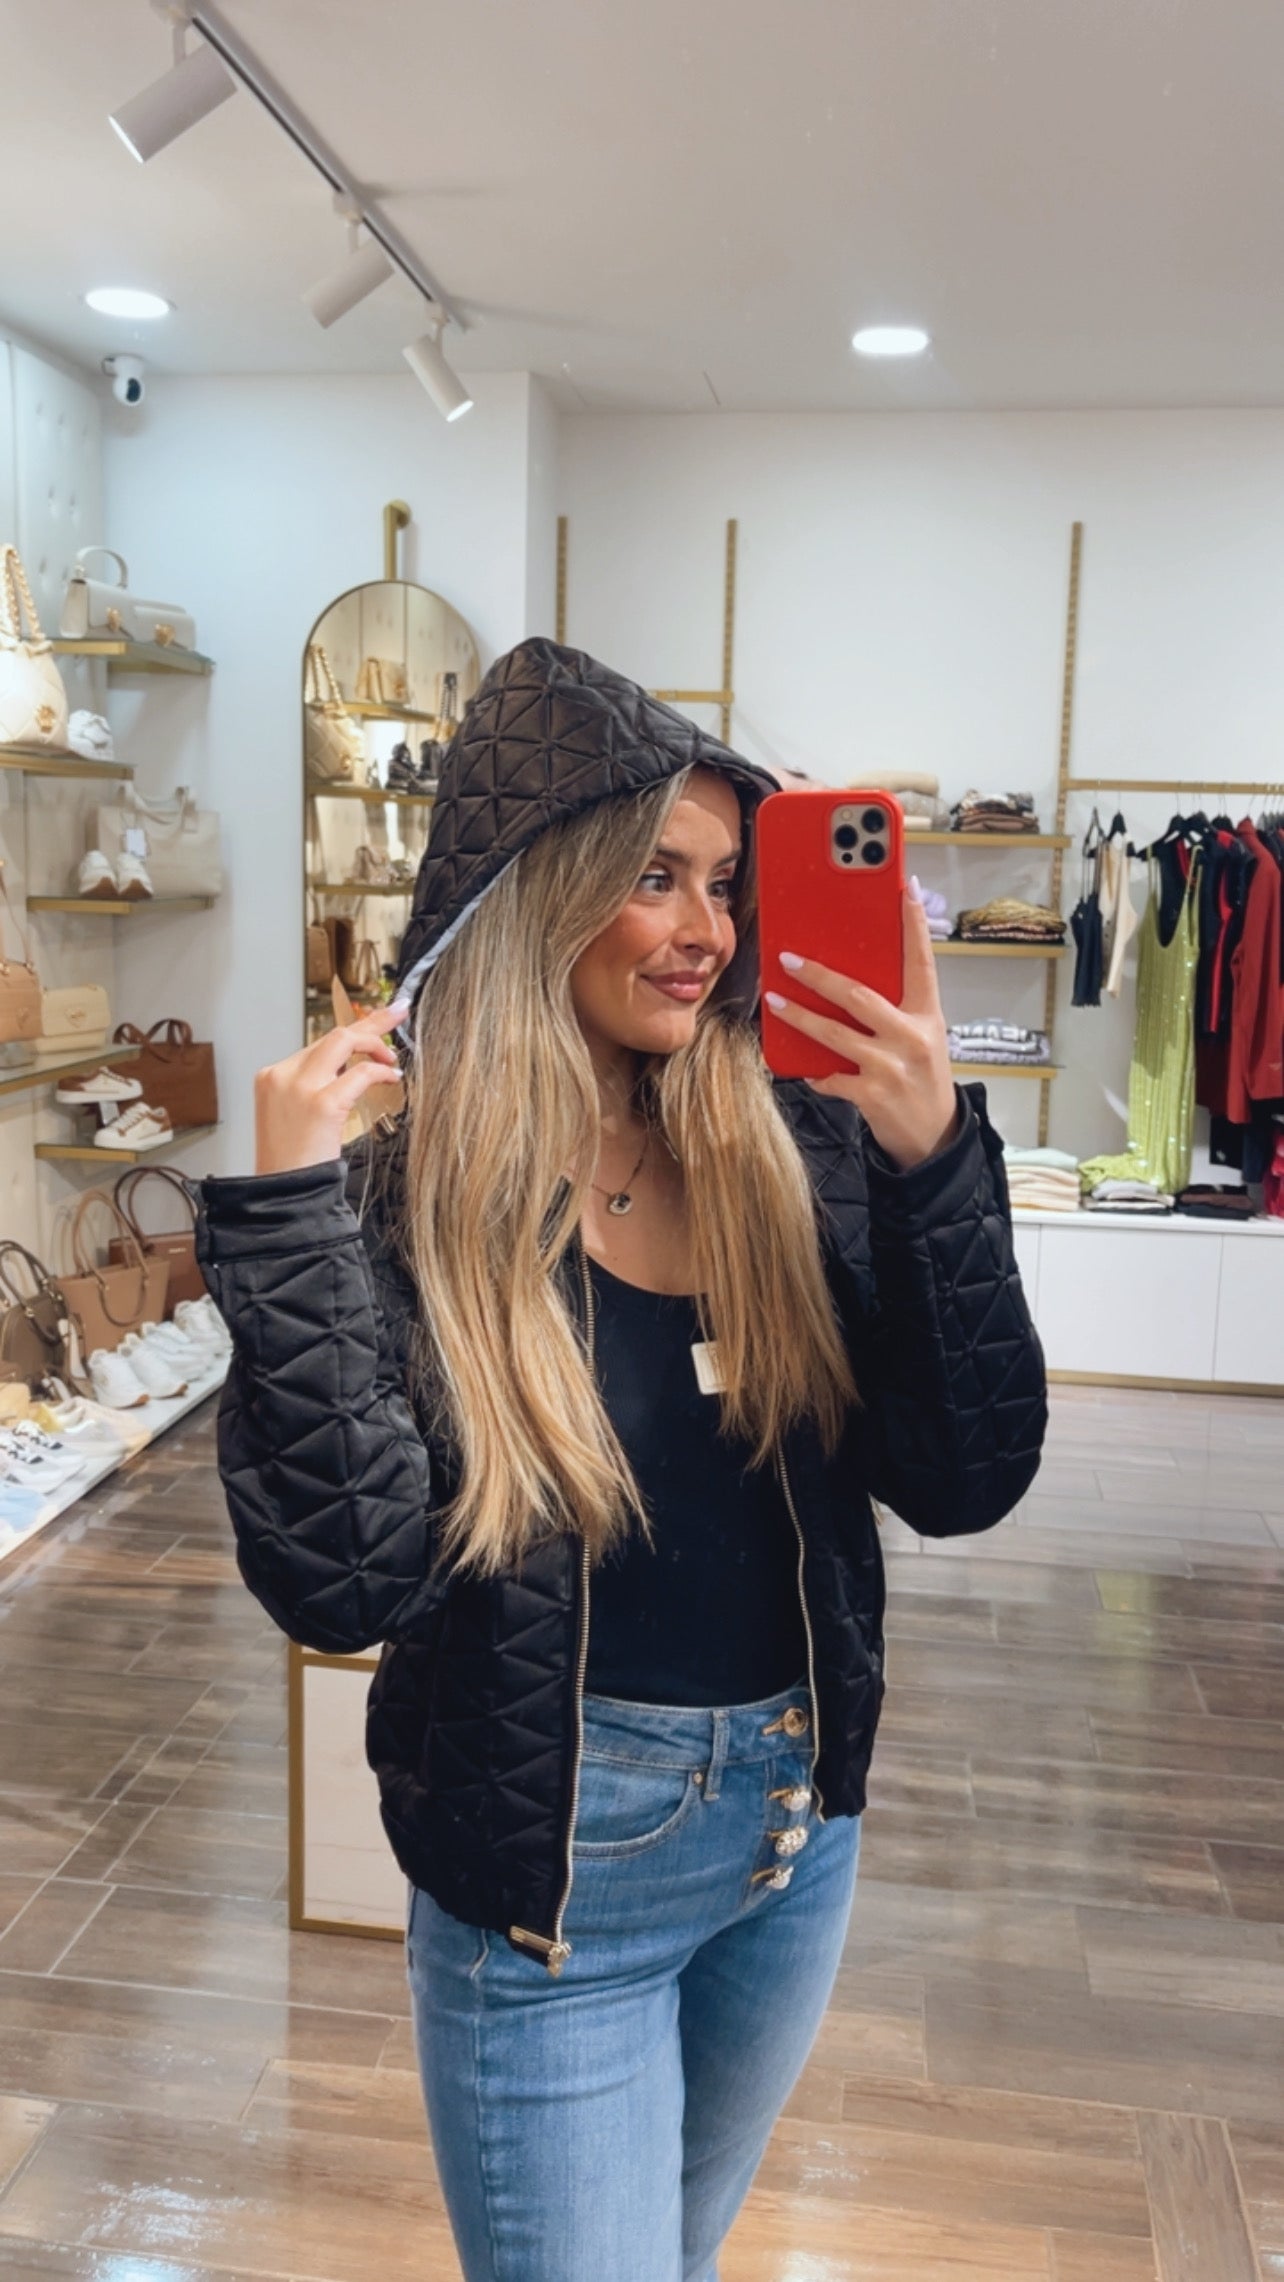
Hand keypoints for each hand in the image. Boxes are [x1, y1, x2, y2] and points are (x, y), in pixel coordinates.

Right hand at [255, 1001, 408, 1174]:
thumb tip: (350, 1067)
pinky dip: (380, 1072)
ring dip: (375, 1043)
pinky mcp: (322, 1103)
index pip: (317, 1044)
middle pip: (333, 1035)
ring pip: (344, 1041)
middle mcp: (282, 1075)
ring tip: (392, 1058)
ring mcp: (300, 1087)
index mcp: (272, 1077)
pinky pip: (360, 1073)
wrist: (282, 1195)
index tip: (374, 1023)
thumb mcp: (292, 1116)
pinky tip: (391, 1079)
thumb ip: (313, 1087)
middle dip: (370, 1022)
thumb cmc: (292, 1163)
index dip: (351, 1034)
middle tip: (397, 1012)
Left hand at [764, 883, 959, 1170]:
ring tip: (774, 999)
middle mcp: (912, 1037)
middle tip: (788, 958)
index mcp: (928, 1015)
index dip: (913, 925)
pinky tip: (803, 1066)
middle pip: (859, 995)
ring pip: (834, 1033)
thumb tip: (846, 980)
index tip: (904, 889)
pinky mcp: (872, 1094)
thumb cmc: (921, 1077)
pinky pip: (830, 1075)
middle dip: (819, 975)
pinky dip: (814, 1070)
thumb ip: (895, 1010)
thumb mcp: (922, 1037)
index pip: (922, 962)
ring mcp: (891, 1067)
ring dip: (799, 1015)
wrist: (934, 1137)